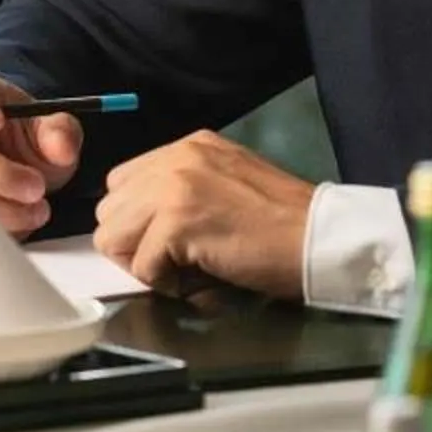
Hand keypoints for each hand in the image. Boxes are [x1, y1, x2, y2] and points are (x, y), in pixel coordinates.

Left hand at [94, 130, 310, 299]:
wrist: (321, 239)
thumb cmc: (286, 226)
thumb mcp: (228, 188)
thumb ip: (185, 194)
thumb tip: (144, 229)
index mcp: (190, 147)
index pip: (124, 184)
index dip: (139, 223)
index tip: (170, 245)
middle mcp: (177, 157)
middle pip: (109, 210)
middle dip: (135, 244)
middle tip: (177, 263)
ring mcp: (174, 185)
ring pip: (114, 237)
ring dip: (146, 263)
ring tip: (189, 270)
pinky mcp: (177, 220)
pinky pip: (142, 266)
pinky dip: (167, 284)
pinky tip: (203, 279)